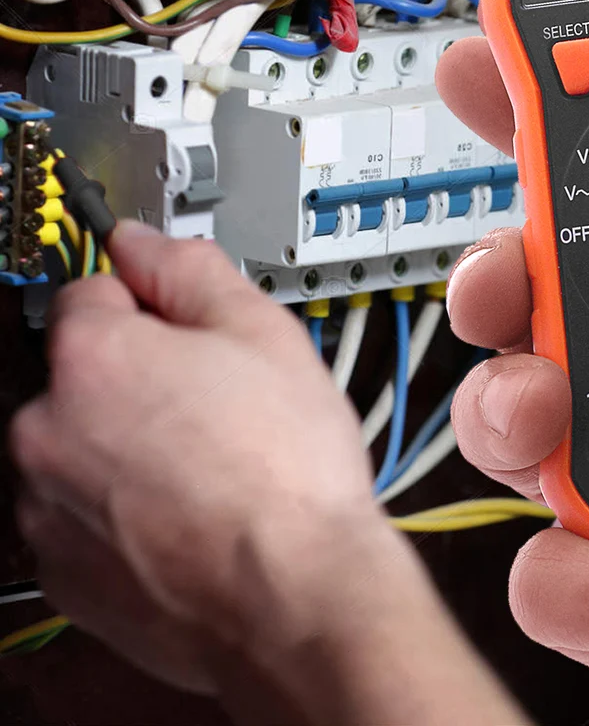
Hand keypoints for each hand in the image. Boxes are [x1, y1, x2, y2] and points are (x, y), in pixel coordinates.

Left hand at [9, 225, 380, 693]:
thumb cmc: (286, 471)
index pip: (91, 289)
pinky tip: (191, 511)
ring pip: (84, 445)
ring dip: (130, 443)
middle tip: (217, 400)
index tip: (181, 323)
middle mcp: (47, 431)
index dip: (149, 300)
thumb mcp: (263, 332)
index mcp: (92, 358)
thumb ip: (191, 270)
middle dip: (141, 376)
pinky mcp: (63, 572)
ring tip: (212, 463)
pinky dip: (124, 507)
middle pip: (85, 372)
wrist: (294, 594)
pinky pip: (85, 513)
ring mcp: (48, 508)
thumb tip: (145, 242)